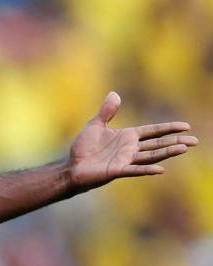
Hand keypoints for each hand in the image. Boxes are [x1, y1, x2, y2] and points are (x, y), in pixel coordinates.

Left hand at [67, 92, 196, 191]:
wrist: (72, 167)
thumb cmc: (83, 148)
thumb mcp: (95, 125)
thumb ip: (107, 111)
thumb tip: (115, 94)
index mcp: (128, 136)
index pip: (153, 131)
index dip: (168, 128)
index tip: (186, 126)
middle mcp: (130, 149)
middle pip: (158, 144)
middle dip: (175, 141)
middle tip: (194, 141)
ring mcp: (125, 160)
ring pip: (151, 156)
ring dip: (167, 152)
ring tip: (184, 148)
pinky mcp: (117, 171)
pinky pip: (134, 170)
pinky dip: (147, 169)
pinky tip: (160, 169)